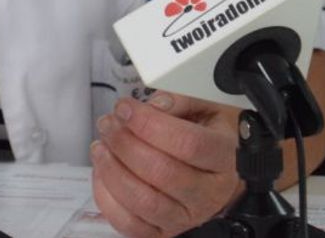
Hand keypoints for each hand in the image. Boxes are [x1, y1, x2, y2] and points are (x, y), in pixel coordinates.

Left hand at [90, 92, 240, 236]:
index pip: (189, 143)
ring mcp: (185, 216)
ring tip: (102, 145)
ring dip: (112, 169)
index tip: (125, 108)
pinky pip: (129, 224)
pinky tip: (103, 171)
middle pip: (162, 172)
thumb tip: (154, 106)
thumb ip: (180, 100)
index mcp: (222, 157)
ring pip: (144, 202)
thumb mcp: (204, 105)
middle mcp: (208, 193)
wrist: (212, 169)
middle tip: (109, 123)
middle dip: (125, 143)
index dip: (150, 124)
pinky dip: (107, 197)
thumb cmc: (205, 134)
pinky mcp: (163, 231)